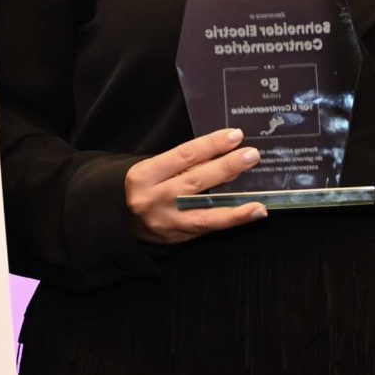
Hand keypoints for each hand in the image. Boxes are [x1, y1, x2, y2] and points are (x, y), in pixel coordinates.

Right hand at [125, 128, 268, 243]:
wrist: (114, 220)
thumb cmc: (141, 186)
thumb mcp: (152, 168)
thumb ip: (181, 164)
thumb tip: (222, 154)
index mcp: (145, 175)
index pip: (183, 156)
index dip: (211, 145)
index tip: (235, 136)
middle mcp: (154, 199)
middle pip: (195, 182)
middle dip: (226, 168)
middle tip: (251, 156)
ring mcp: (166, 222)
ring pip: (204, 213)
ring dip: (235, 207)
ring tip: (259, 202)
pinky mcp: (176, 238)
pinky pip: (207, 228)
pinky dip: (231, 220)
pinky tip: (252, 213)